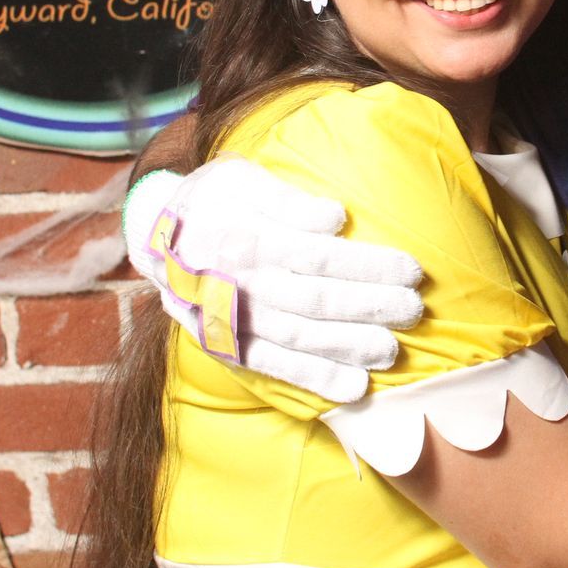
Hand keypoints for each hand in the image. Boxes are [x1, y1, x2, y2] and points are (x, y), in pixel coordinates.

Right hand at [123, 159, 423, 402]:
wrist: (152, 236)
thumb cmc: (211, 200)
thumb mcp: (239, 178)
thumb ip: (285, 198)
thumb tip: (335, 217)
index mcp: (244, 237)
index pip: (319, 256)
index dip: (368, 265)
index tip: (412, 269)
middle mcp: (238, 283)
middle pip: (315, 299)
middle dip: (371, 306)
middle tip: (415, 309)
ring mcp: (231, 319)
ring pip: (300, 337)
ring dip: (350, 346)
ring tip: (392, 351)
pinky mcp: (227, 346)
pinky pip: (274, 367)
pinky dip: (315, 379)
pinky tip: (354, 388)